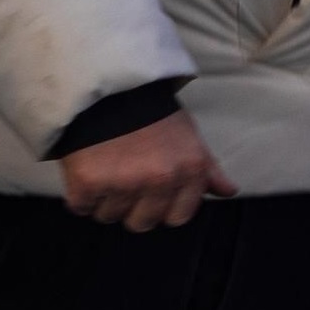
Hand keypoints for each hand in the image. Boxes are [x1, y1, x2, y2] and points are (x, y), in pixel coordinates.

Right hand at [64, 112, 235, 231]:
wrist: (109, 87)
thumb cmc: (154, 112)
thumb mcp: (189, 136)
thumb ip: (208, 169)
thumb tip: (229, 192)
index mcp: (189, 172)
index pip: (178, 217)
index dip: (163, 208)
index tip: (151, 194)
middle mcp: (160, 181)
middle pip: (142, 223)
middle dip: (132, 208)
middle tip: (123, 182)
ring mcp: (123, 184)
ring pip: (109, 216)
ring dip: (104, 200)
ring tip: (104, 171)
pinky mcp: (88, 183)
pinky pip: (81, 207)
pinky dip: (80, 194)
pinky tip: (85, 171)